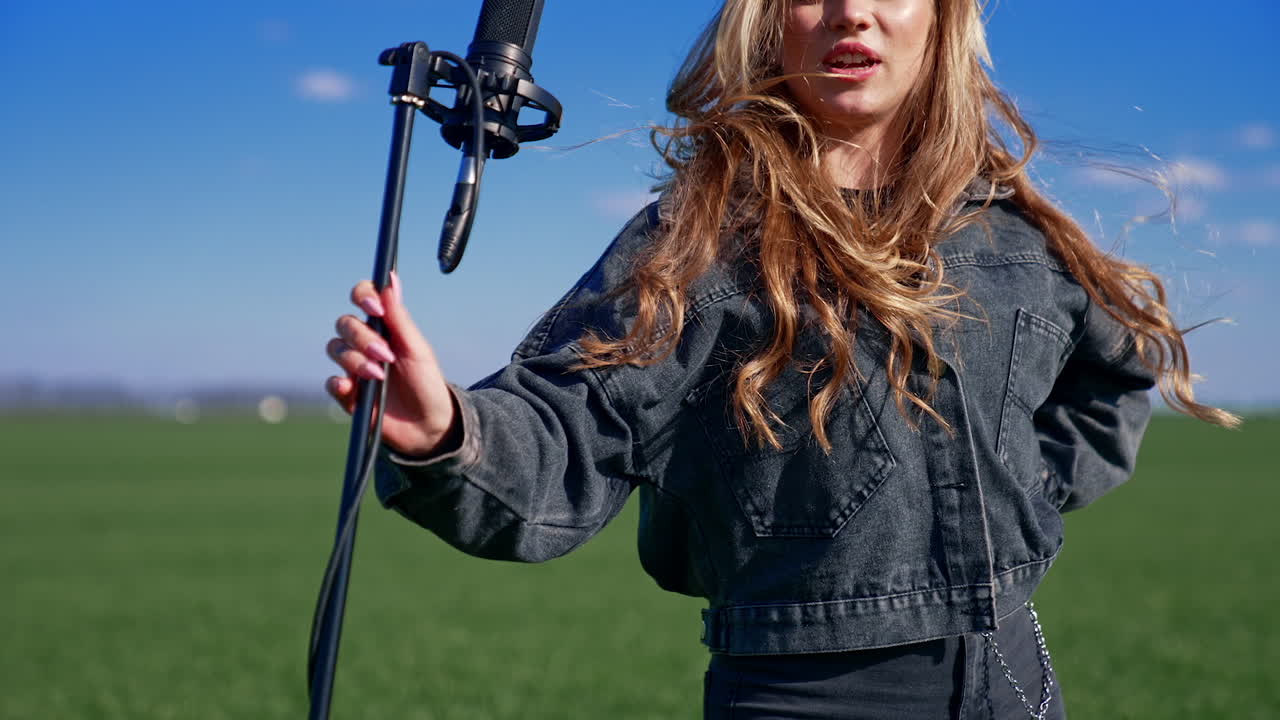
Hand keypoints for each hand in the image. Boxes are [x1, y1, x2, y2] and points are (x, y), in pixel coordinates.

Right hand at [324, 271, 459, 456]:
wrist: (429, 425)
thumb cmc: (427, 383)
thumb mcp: (417, 349)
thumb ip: (399, 317)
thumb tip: (390, 279)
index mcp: (384, 327)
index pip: (362, 298)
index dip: (362, 296)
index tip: (374, 308)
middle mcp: (365, 343)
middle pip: (344, 323)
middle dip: (362, 337)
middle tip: (385, 354)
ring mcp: (354, 367)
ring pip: (335, 349)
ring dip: (355, 360)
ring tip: (379, 375)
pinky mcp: (348, 394)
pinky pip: (331, 381)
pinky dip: (339, 382)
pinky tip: (353, 388)